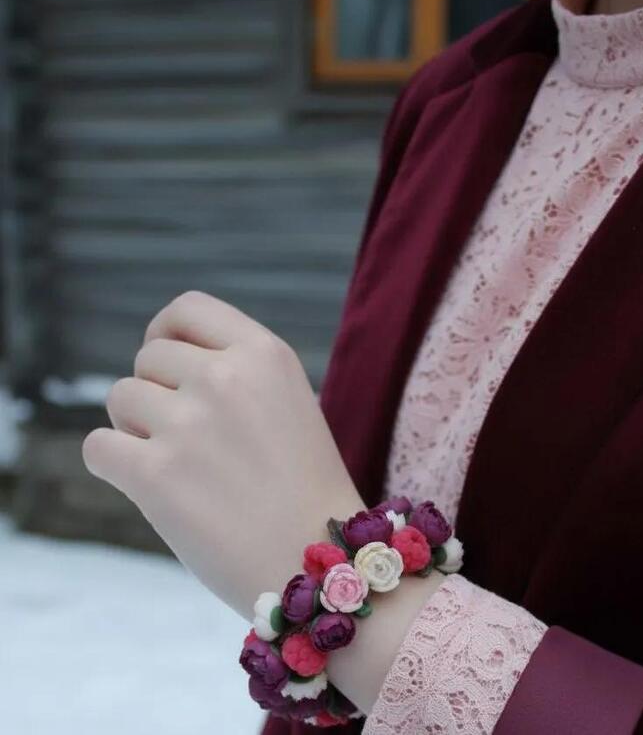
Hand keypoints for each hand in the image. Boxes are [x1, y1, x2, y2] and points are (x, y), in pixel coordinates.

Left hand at [82, 291, 364, 618]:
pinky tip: (143, 482)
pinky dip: (112, 463)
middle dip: (156, 391)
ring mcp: (189, 424)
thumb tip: (162, 365)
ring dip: (135, 428)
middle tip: (184, 434)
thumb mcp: (289, 402)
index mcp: (265, 354)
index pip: (188, 308)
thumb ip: (235, 372)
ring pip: (119, 398)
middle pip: (148, 357)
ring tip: (175, 463)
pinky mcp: (156, 475)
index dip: (165, 331)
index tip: (164, 359)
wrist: (318, 562)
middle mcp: (225, 378)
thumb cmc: (305, 488)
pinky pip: (97, 447)